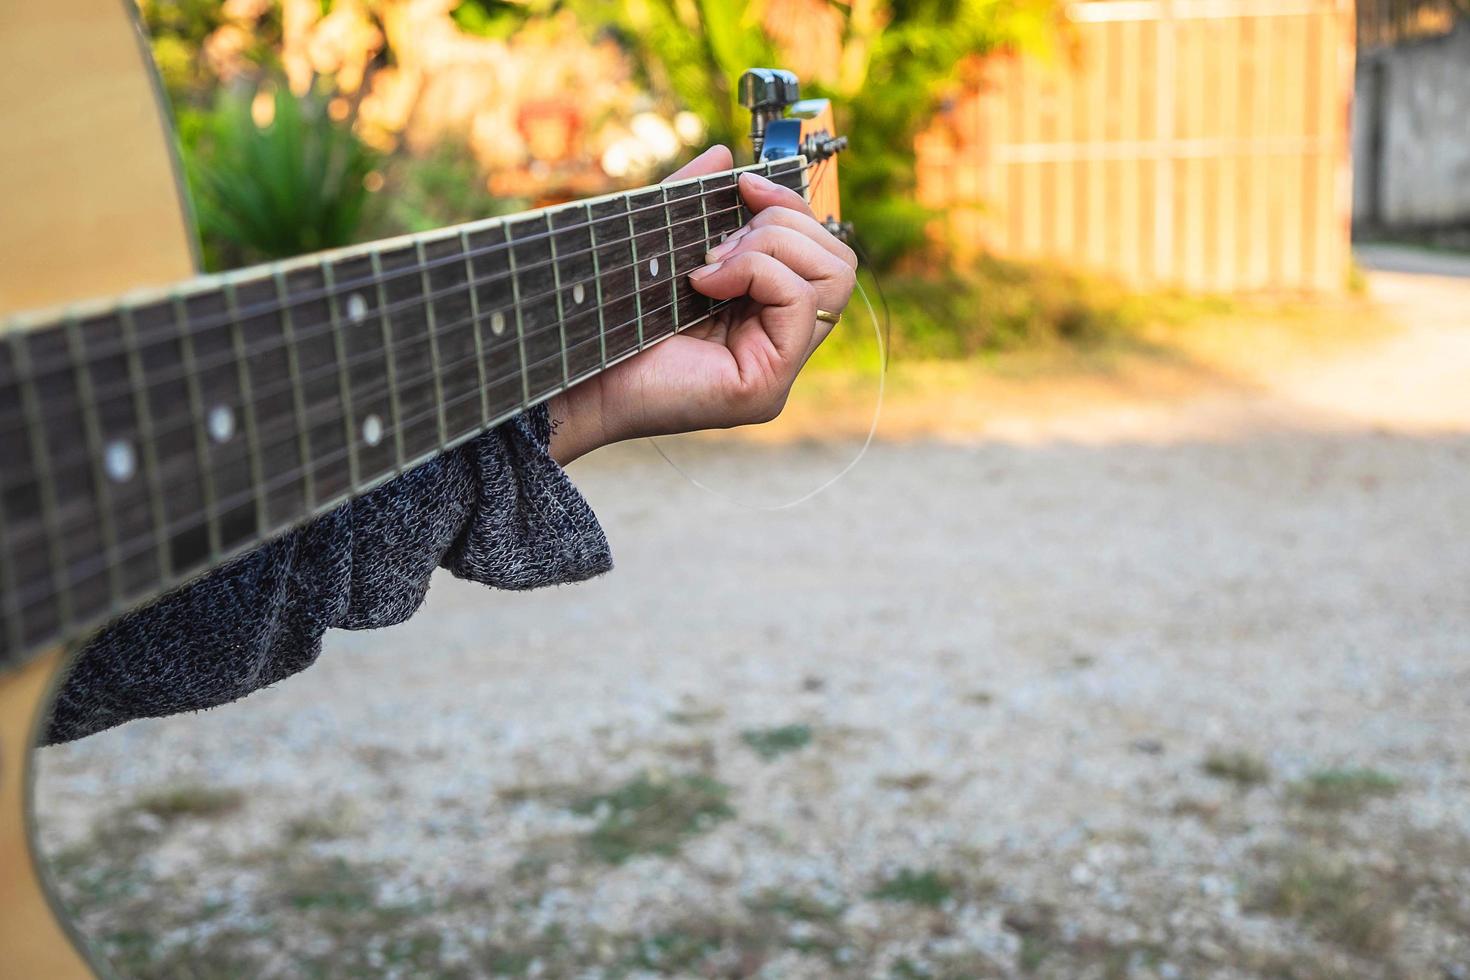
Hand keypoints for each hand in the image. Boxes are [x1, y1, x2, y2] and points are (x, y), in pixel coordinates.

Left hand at [546, 145, 856, 463]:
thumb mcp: (665, 246)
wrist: (579, 376)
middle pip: (839, 261)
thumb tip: (726, 155)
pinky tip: (704, 283)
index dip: (792, 207)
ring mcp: (779, 369)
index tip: (743, 186)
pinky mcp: (767, 386)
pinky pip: (798, 300)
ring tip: (711, 262)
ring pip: (832, 277)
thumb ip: (693, 202)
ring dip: (771, 247)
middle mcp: (781, 344)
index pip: (822, 251)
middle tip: (721, 241)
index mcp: (765, 314)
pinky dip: (754, 272)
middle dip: (785, 226)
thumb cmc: (613, 320)